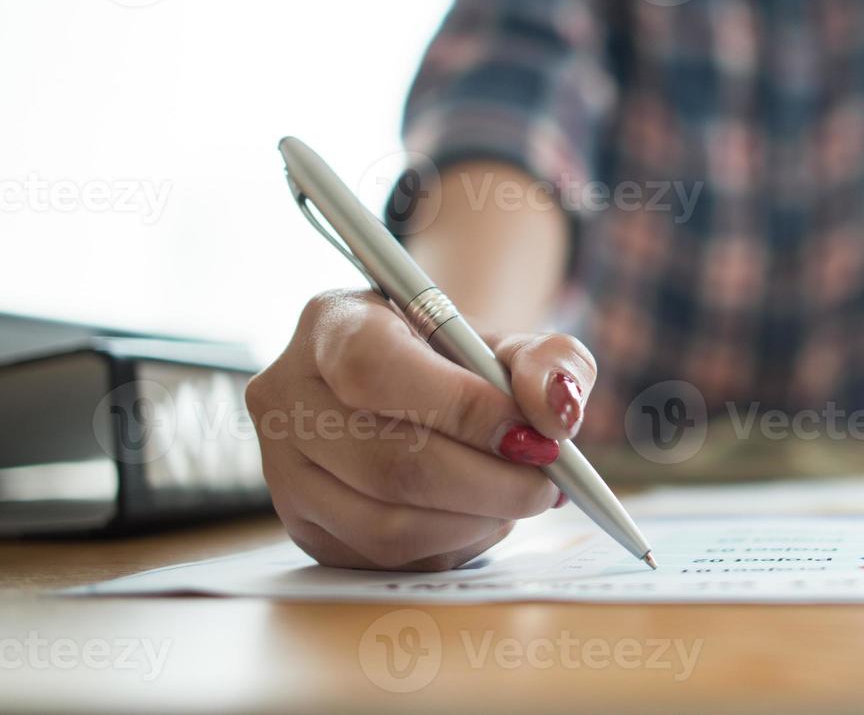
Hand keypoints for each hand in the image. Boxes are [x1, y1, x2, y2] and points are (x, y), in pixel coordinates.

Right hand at [245, 290, 594, 570]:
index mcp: (331, 325)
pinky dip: (453, 545)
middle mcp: (287, 396)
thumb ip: (548, 361)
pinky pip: (385, 559)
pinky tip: (482, 516)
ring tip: (519, 498)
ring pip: (387, 524)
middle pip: (388, 462)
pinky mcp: (305, 529)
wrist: (417, 390)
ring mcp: (285, 471)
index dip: (461, 408)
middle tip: (546, 482)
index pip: (376, 369)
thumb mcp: (510, 340)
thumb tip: (558, 412)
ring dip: (475, 522)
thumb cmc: (461, 359)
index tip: (531, 434)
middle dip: (489, 483)